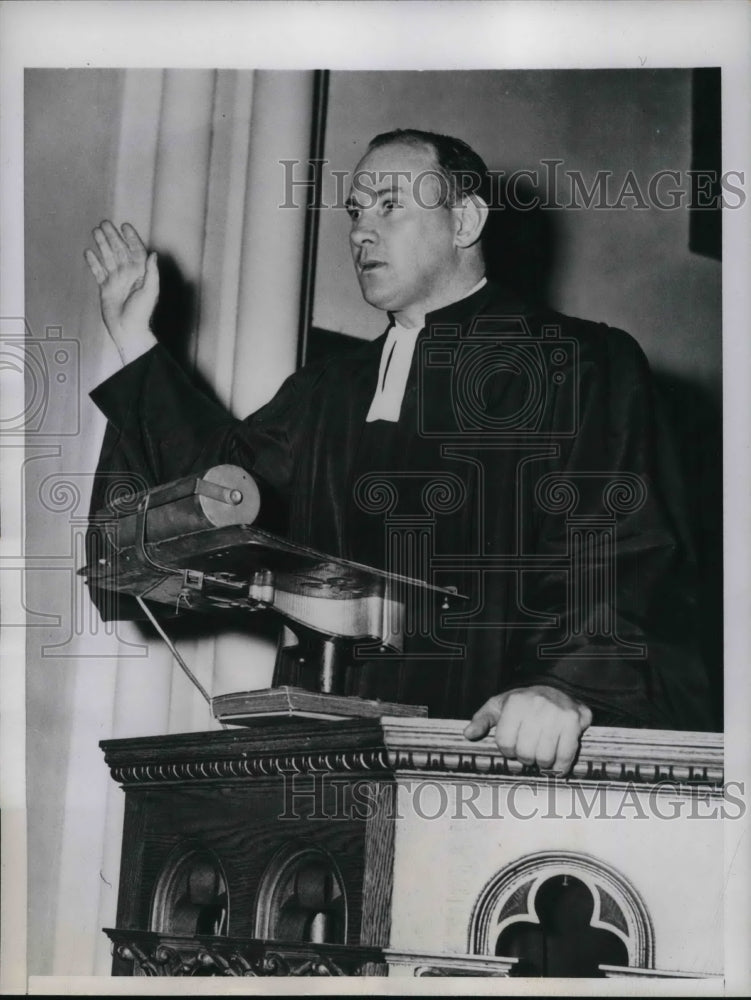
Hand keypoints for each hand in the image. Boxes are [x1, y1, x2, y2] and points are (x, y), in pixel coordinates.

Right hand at [84, 221, 158, 364]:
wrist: (128, 331)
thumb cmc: (141, 313)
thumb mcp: (150, 292)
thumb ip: (152, 273)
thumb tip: (153, 254)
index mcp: (140, 273)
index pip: (135, 251)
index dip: (131, 238)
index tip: (124, 225)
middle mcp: (128, 274)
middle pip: (119, 251)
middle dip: (112, 237)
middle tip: (104, 223)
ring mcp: (116, 280)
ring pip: (108, 258)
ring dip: (102, 244)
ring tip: (95, 231)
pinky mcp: (106, 288)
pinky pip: (98, 271)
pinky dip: (93, 262)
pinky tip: (88, 252)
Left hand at [463, 685, 592, 775]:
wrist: (557, 688)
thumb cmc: (523, 702)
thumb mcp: (499, 705)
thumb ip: (482, 720)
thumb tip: (468, 734)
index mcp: (515, 703)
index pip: (505, 743)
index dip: (507, 750)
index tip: (512, 746)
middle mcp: (536, 706)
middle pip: (525, 753)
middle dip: (525, 757)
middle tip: (528, 752)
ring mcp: (556, 714)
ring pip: (544, 757)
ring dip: (542, 763)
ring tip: (541, 755)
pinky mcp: (573, 723)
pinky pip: (565, 755)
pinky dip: (560, 767)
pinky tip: (556, 767)